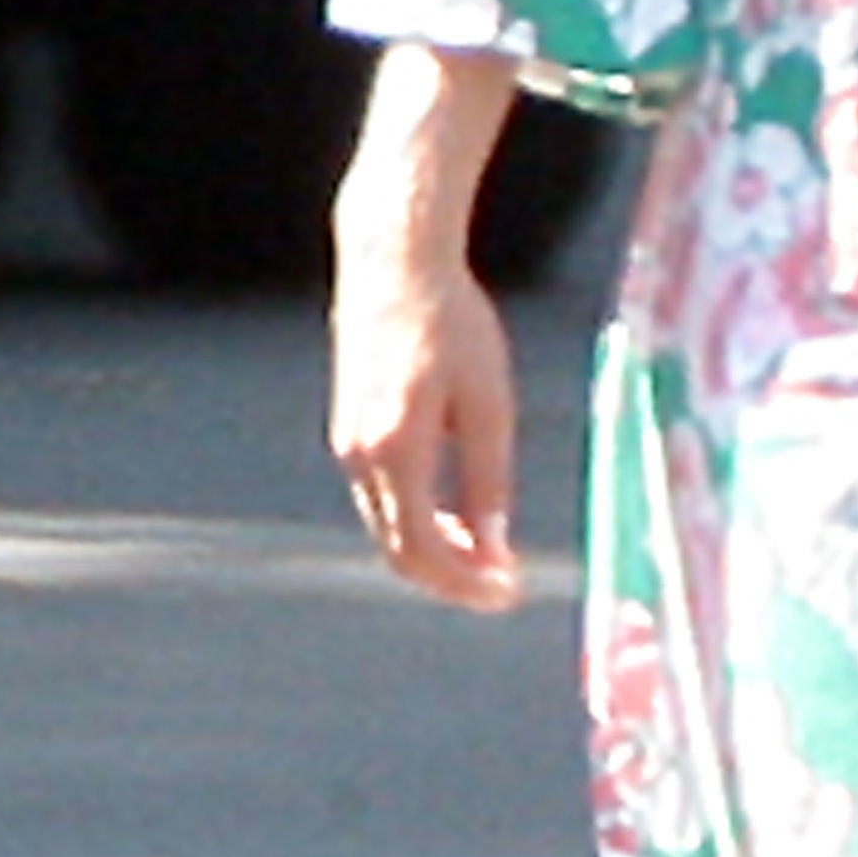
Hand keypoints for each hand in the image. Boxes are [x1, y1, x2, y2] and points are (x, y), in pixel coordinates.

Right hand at [326, 44, 528, 614]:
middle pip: (399, 550)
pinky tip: (459, 514)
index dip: (465, 583)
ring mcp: (347, 444)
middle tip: (503, 586)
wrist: (393, 262)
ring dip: (435, 551)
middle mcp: (359, 456)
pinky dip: (418, 518)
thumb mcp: (488, 400)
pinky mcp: (350, 429)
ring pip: (388, 526)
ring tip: (490, 556)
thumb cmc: (454, 323)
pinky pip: (382, 496)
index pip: (422, 549)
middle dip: (451, 578)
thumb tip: (494, 549)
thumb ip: (488, 478)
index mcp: (395, 450)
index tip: (510, 593)